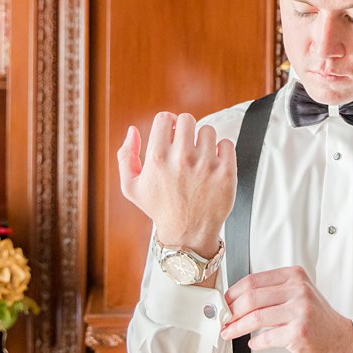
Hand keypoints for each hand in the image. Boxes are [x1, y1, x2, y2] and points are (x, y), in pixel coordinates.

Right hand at [116, 112, 236, 253]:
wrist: (187, 234)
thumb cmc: (159, 208)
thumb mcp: (131, 187)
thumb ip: (125, 156)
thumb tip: (132, 130)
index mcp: (157, 158)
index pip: (164, 118)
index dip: (167, 123)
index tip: (171, 133)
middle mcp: (181, 158)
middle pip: (187, 119)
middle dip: (185, 129)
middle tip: (186, 144)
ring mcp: (205, 165)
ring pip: (208, 130)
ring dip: (204, 141)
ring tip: (200, 157)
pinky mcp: (226, 172)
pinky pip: (226, 143)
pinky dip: (221, 150)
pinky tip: (213, 163)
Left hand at [220, 266, 352, 352]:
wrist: (344, 342)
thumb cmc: (318, 321)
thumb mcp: (298, 295)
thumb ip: (272, 293)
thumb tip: (237, 300)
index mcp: (294, 276)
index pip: (253, 280)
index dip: (233, 293)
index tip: (224, 303)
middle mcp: (298, 290)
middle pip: (251, 297)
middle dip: (231, 310)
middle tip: (223, 320)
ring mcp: (300, 311)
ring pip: (255, 317)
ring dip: (237, 327)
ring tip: (229, 332)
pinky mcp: (299, 332)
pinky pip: (267, 337)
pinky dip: (256, 342)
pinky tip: (253, 344)